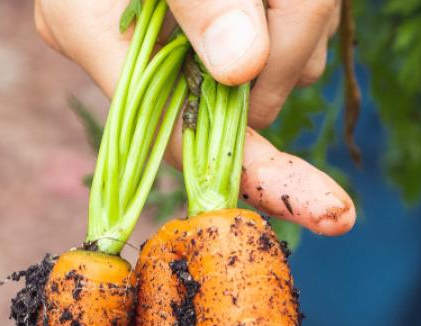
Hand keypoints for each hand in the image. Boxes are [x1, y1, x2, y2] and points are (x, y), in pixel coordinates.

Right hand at [35, 0, 354, 235]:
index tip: (329, 210)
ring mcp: (179, 39)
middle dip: (291, 45)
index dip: (259, 175)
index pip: (183, 139)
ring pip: (280, 67)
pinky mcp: (221, 23)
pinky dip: (304, 7)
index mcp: (92, 32)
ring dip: (304, 15)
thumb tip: (242, 69)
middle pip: (245, 101)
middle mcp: (134, 50)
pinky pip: (289, 38)